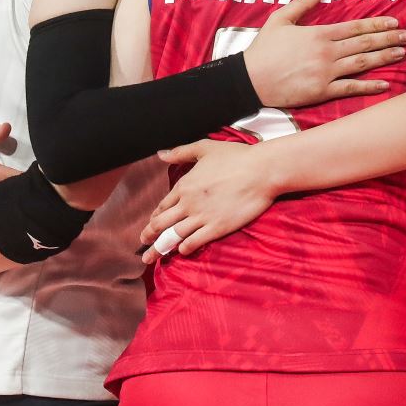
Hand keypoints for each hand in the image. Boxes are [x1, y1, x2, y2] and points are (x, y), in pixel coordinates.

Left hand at [138, 139, 278, 263]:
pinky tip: (182, 250)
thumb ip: (181, 152)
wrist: (261, 170)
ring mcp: (201, 217)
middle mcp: (188, 203)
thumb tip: (161, 154)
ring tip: (152, 257)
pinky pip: (193, 242)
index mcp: (185, 185)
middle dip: (149, 236)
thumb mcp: (205, 148)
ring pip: (173, 236)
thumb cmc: (236, 156)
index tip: (150, 225)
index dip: (154, 217)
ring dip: (160, 248)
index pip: (162, 206)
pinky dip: (184, 248)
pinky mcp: (217, 228)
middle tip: (143, 246)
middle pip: (161, 224)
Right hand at [245, 0, 405, 107]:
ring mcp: (326, 73)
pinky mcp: (322, 92)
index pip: (355, 27)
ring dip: (385, 58)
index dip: (377, 24)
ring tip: (403, 54)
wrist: (249, 80)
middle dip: (389, 39)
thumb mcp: (280, 19)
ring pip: (363, 64)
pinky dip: (369, 86)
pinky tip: (385, 84)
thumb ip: (302, 3)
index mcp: (319, 34)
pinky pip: (351, 88)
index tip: (395, 22)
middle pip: (365, 44)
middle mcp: (327, 52)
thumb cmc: (263, 49)